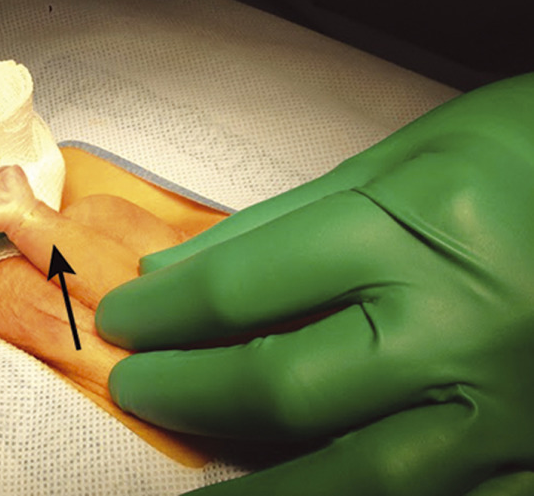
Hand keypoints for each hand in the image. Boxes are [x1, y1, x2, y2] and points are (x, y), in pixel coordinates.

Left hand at [97, 74, 533, 494]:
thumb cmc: (526, 153)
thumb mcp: (399, 162)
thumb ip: (281, 225)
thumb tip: (177, 270)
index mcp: (420, 230)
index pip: (246, 289)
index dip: (165, 311)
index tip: (123, 318)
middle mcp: (460, 326)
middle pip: (282, 383)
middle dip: (188, 390)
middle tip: (135, 385)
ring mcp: (504, 402)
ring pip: (353, 474)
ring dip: (258, 489)